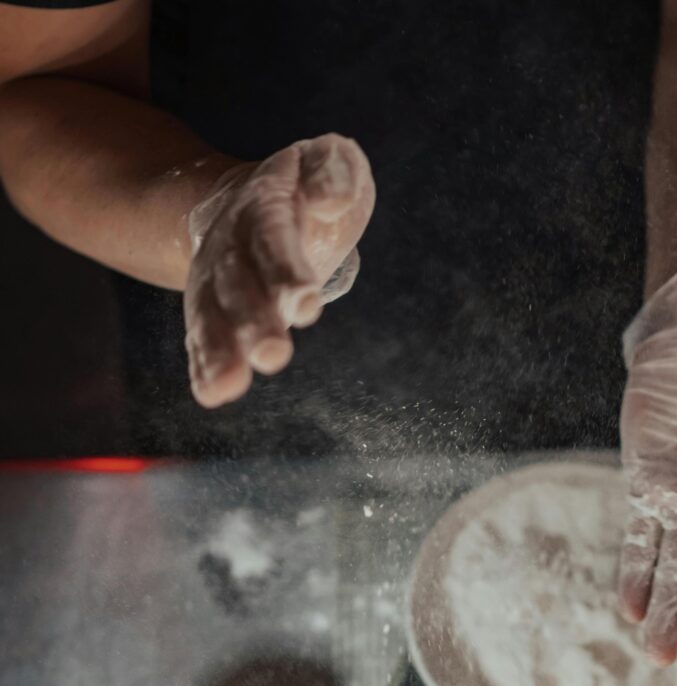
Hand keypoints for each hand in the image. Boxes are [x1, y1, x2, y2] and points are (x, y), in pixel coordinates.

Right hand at [184, 133, 374, 407]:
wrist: (246, 198)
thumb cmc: (306, 185)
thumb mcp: (329, 162)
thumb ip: (335, 173)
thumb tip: (332, 199)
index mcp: (265, 209)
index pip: (272, 239)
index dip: (285, 271)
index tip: (306, 306)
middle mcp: (232, 248)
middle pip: (238, 287)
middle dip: (253, 322)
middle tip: (273, 355)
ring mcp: (216, 282)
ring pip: (212, 317)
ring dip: (220, 352)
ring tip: (229, 386)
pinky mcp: (212, 311)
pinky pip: (202, 338)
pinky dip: (205, 366)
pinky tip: (212, 393)